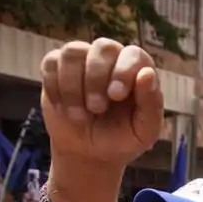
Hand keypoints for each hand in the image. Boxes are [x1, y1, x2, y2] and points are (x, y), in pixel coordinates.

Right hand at [40, 39, 163, 171]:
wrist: (89, 154)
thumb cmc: (121, 140)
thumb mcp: (143, 131)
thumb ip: (151, 104)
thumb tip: (148, 73)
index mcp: (137, 71)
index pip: (134, 54)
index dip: (123, 71)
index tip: (115, 96)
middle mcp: (111, 59)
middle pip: (102, 47)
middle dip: (96, 78)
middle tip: (96, 109)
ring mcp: (83, 60)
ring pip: (73, 52)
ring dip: (73, 87)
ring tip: (79, 117)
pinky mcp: (56, 67)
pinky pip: (51, 63)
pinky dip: (55, 88)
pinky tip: (64, 109)